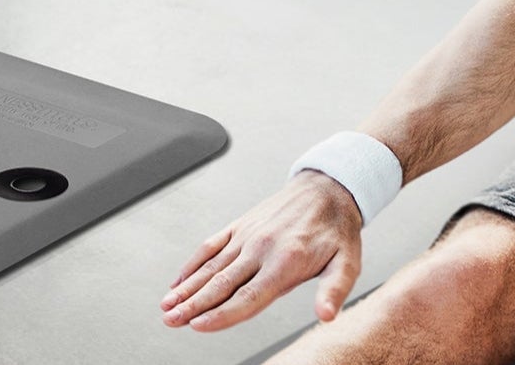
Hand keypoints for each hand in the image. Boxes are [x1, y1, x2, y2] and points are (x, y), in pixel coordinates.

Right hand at [164, 171, 365, 331]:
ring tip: (166, 306)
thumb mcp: (347, 263)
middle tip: (171, 320)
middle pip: (221, 283)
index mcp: (285, 261)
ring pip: (210, 266)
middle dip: (193, 305)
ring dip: (186, 288)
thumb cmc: (337, 231)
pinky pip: (210, 245)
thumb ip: (334, 291)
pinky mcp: (240, 226)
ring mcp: (246, 236)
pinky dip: (192, 264)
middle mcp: (260, 248)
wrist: (328, 189)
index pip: (248, 296)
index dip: (222, 314)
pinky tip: (179, 281)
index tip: (199, 325)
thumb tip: (327, 315)